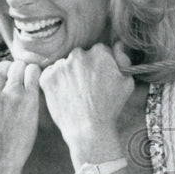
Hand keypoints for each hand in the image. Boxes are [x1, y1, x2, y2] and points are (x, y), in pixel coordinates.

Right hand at [0, 47, 41, 173]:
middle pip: (3, 64)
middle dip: (9, 73)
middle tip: (14, 87)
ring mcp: (9, 93)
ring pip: (19, 65)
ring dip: (23, 73)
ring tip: (24, 88)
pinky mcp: (28, 98)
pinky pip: (33, 71)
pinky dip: (34, 74)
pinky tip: (33, 85)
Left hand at [39, 42, 133, 163]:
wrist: (89, 128)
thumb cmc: (110, 107)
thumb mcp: (127, 82)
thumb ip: (123, 60)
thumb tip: (117, 45)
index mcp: (99, 52)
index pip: (98, 51)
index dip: (99, 65)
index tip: (98, 78)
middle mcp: (79, 55)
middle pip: (79, 56)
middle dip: (82, 67)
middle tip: (86, 87)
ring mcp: (61, 65)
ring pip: (64, 65)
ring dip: (68, 74)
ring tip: (75, 93)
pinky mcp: (47, 77)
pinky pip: (50, 74)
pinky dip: (55, 82)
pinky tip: (64, 94)